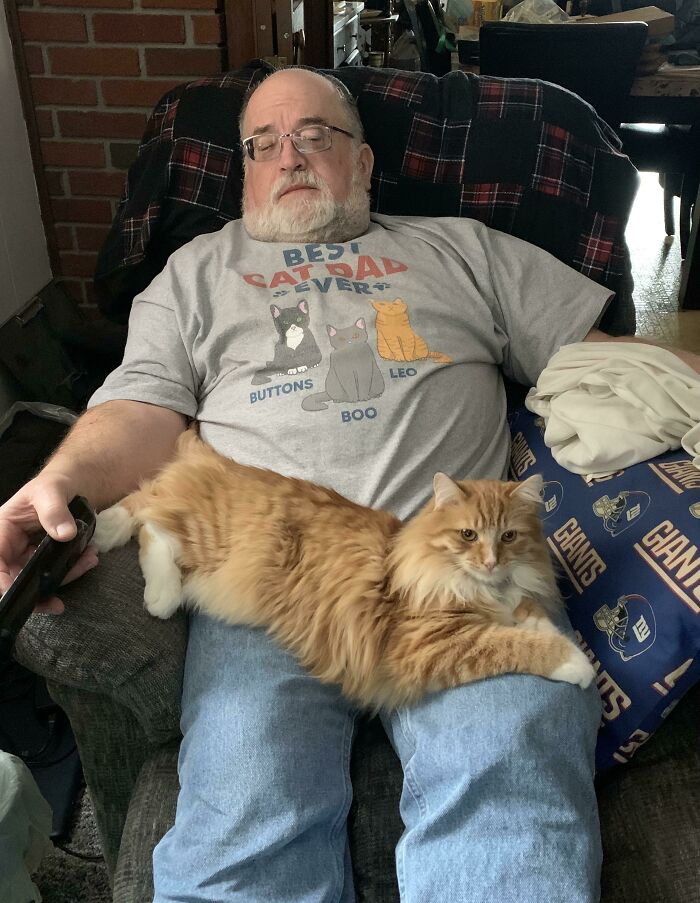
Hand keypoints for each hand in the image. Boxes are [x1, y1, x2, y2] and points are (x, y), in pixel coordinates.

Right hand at [0, 474, 98, 613]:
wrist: (70, 487)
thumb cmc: (53, 485)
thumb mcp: (52, 490)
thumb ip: (55, 510)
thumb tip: (64, 534)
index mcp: (2, 530)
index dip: (1, 581)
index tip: (19, 594)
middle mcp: (10, 547)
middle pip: (14, 578)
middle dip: (37, 592)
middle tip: (57, 604)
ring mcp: (27, 555)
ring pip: (37, 580)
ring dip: (64, 578)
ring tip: (88, 561)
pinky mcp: (44, 559)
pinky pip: (56, 573)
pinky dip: (73, 570)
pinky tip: (88, 558)